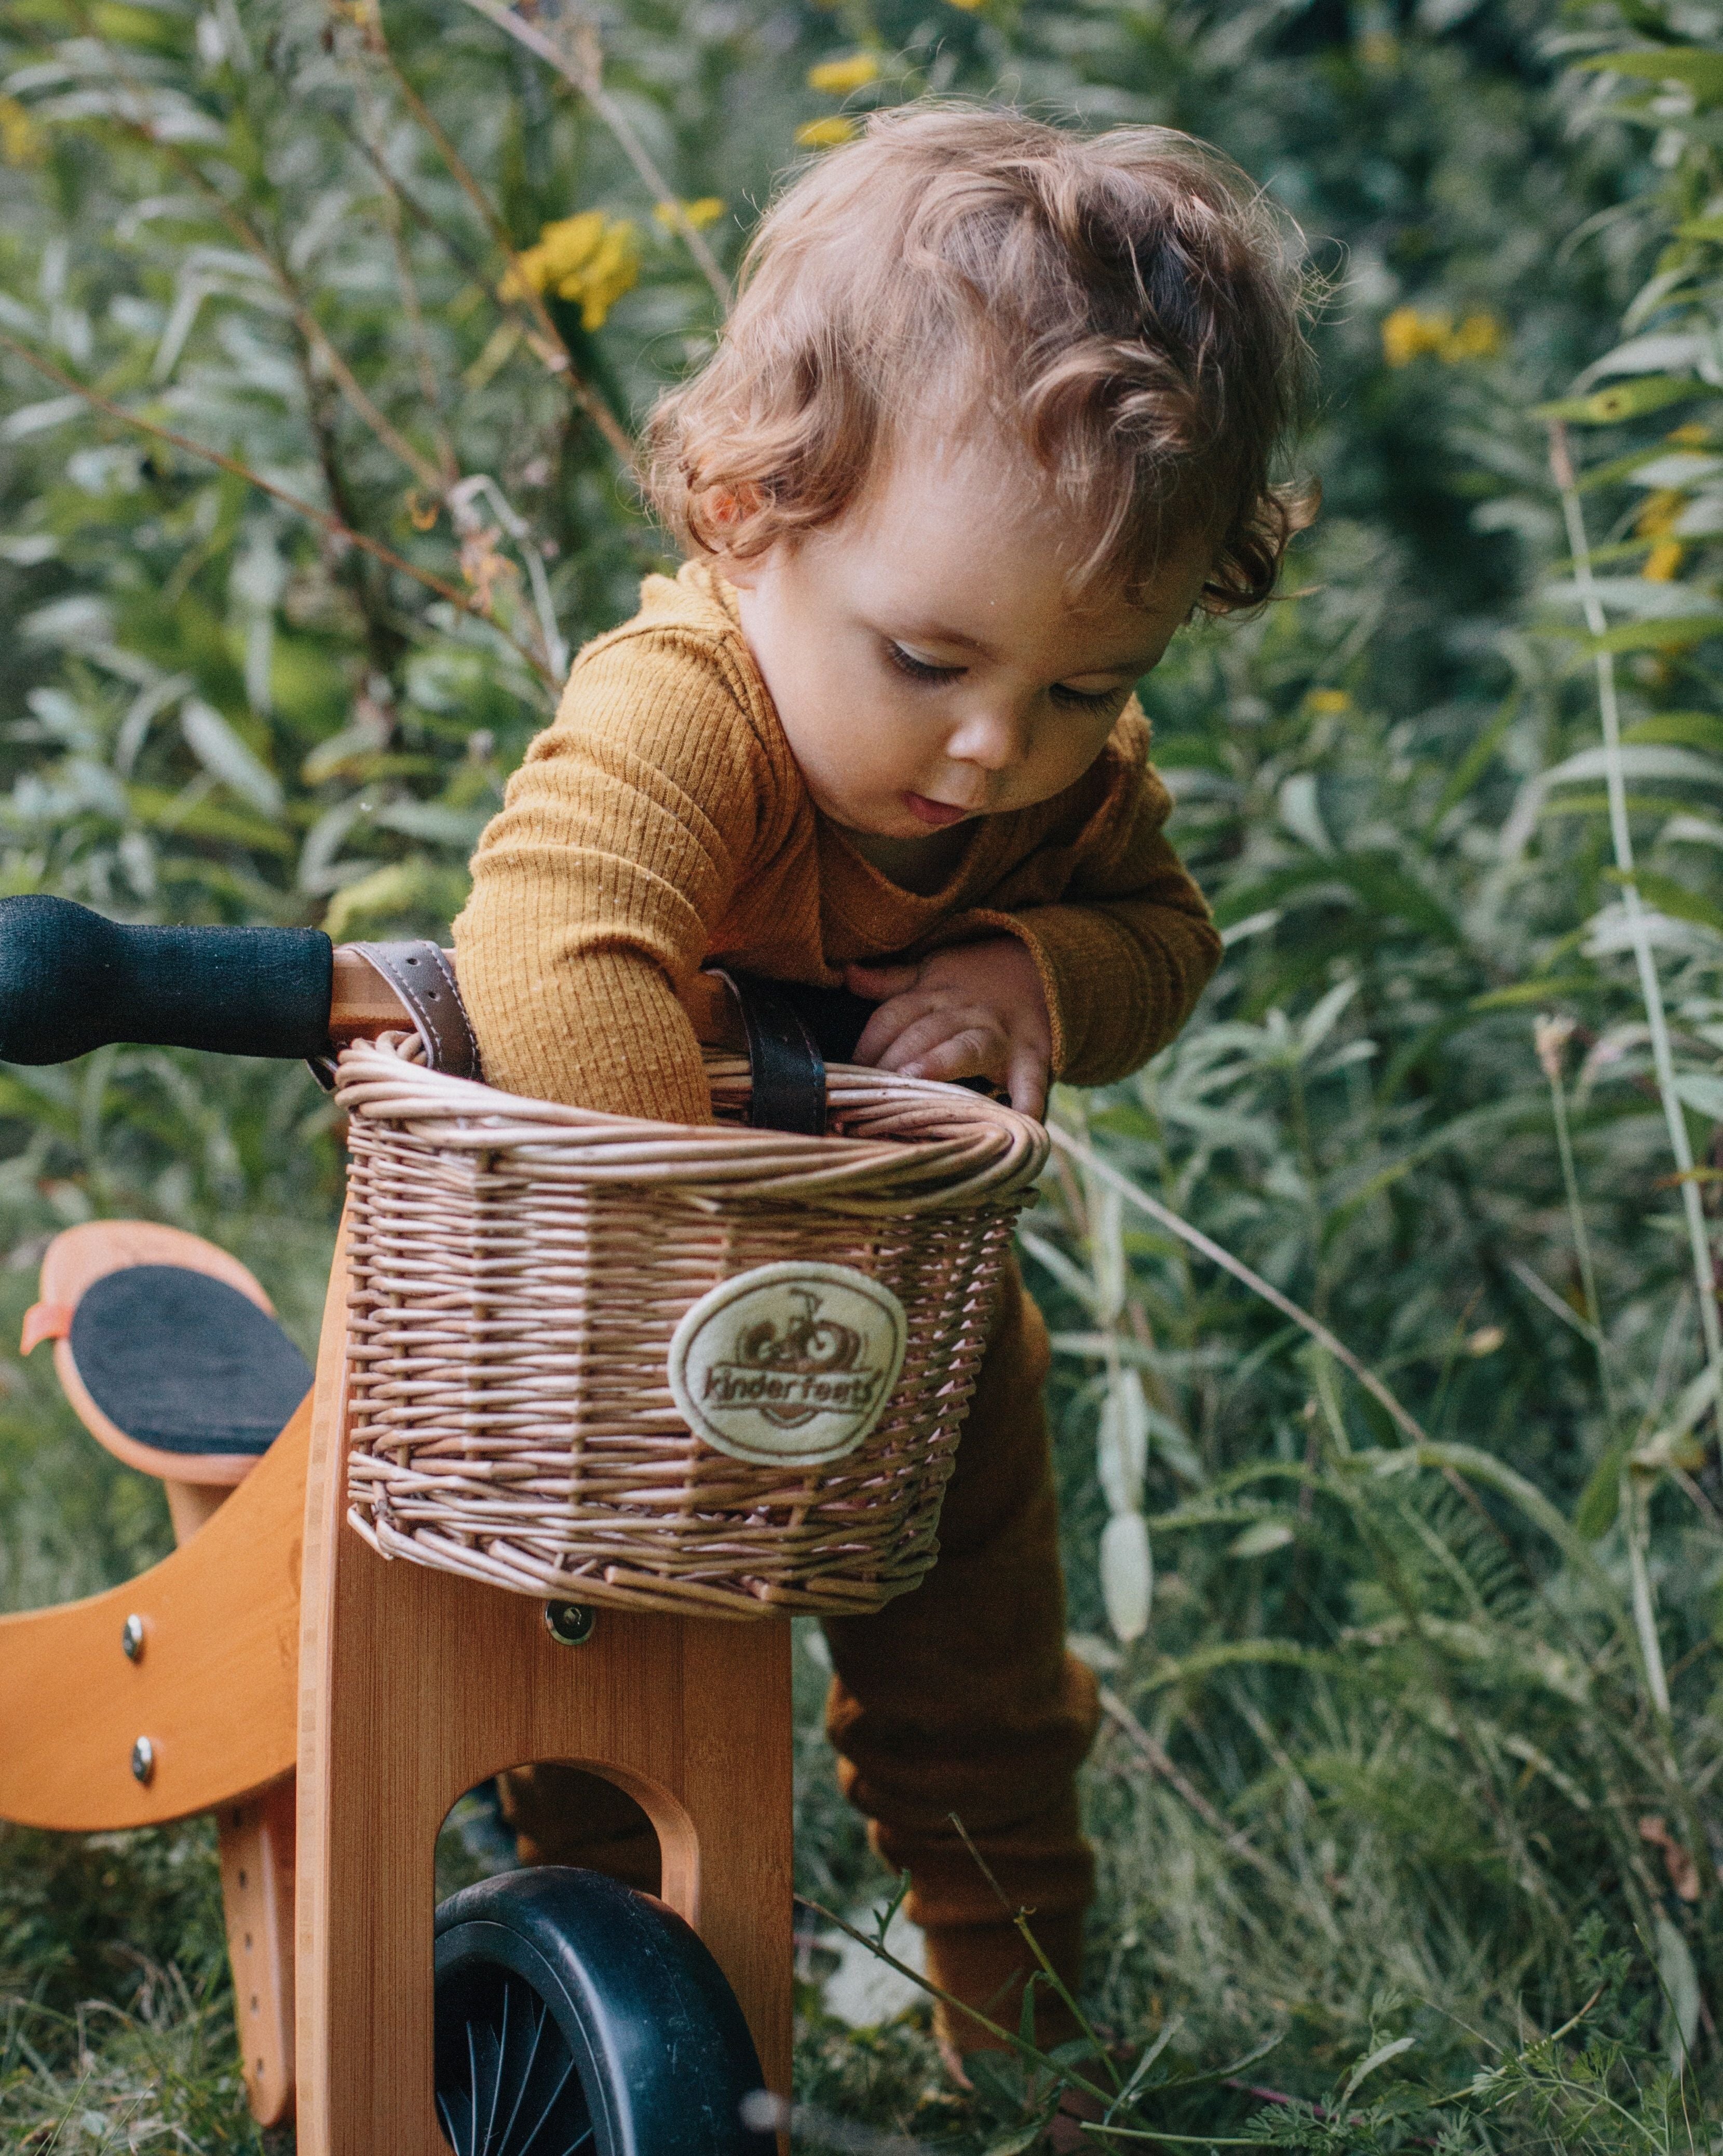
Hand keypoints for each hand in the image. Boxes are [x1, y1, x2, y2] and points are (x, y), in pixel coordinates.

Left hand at [844, 937, 1051, 1116]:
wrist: (1040, 969)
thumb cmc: (973, 982)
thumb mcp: (932, 972)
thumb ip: (890, 981)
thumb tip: (847, 974)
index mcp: (934, 994)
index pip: (893, 1016)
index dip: (869, 1043)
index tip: (849, 1072)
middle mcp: (964, 1014)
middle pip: (922, 1033)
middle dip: (894, 1059)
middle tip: (872, 1089)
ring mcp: (999, 1035)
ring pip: (966, 1047)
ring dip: (941, 1063)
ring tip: (915, 1081)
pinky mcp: (1032, 1055)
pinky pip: (1031, 1079)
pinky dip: (1028, 1101)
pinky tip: (1017, 1123)